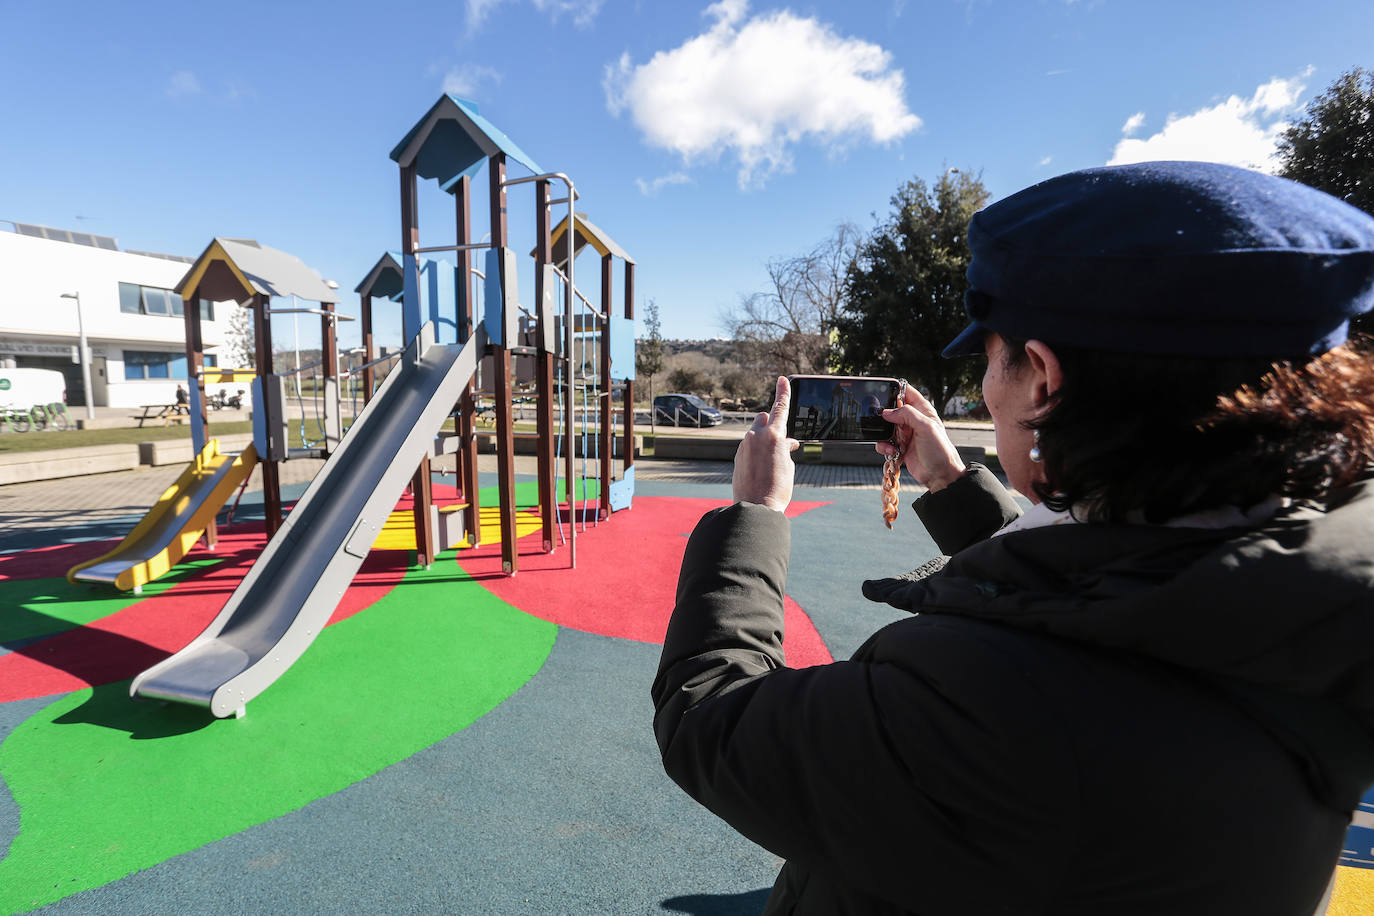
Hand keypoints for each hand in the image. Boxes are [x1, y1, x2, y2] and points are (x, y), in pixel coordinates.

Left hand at [733, 376, 799, 511]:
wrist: (756, 508)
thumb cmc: (778, 489)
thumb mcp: (787, 466)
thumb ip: (784, 449)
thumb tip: (786, 444)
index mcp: (774, 436)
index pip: (780, 408)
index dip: (783, 392)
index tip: (782, 379)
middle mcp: (756, 436)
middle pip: (764, 417)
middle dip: (772, 422)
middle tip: (780, 438)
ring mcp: (744, 446)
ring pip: (755, 433)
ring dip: (764, 439)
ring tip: (772, 460)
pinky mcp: (737, 456)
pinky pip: (749, 446)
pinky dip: (756, 451)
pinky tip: (762, 468)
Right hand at [876, 386, 965, 492]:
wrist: (940, 475)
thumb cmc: (940, 451)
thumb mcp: (926, 427)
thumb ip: (907, 414)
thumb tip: (887, 412)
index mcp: (922, 410)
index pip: (907, 392)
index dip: (895, 390)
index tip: (883, 394)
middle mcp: (913, 420)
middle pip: (892, 409)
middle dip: (884, 416)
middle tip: (883, 422)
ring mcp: (905, 434)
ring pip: (886, 427)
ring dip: (883, 434)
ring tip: (890, 442)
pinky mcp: (899, 447)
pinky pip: (885, 442)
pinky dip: (884, 446)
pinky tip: (891, 451)